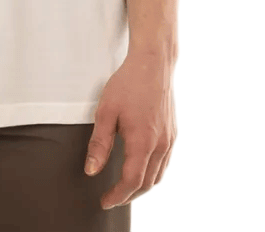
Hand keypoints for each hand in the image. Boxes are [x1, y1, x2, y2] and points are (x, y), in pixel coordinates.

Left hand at [83, 53, 176, 209]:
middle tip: (112, 197)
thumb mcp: (106, 111)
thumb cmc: (128, 83)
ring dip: (142, 187)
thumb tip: (92, 170)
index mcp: (143, 141)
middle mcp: (160, 144)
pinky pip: (165, 162)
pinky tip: (142, 168)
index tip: (105, 201)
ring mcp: (170, 139)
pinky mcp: (173, 132)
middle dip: (129, 195)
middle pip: (147, 183)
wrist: (153, 63)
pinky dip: (153, 173)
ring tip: (125, 188)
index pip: (131, 181)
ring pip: (158, 175)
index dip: (117, 196)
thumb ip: (99, 143)